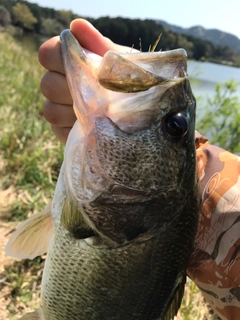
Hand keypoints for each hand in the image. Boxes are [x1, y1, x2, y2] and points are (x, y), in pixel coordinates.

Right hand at [38, 19, 128, 141]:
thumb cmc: (130, 80)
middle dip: (70, 90)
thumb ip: (98, 44)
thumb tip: (76, 26)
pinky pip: (58, 130)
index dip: (58, 58)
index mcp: (70, 62)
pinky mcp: (63, 130)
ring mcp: (59, 108)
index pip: (47, 54)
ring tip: (96, 113)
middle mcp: (59, 84)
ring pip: (50, 110)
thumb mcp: (119, 62)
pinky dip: (73, 128)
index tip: (80, 65)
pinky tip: (91, 126)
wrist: (143, 109)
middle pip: (47, 84)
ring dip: (71, 112)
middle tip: (94, 94)